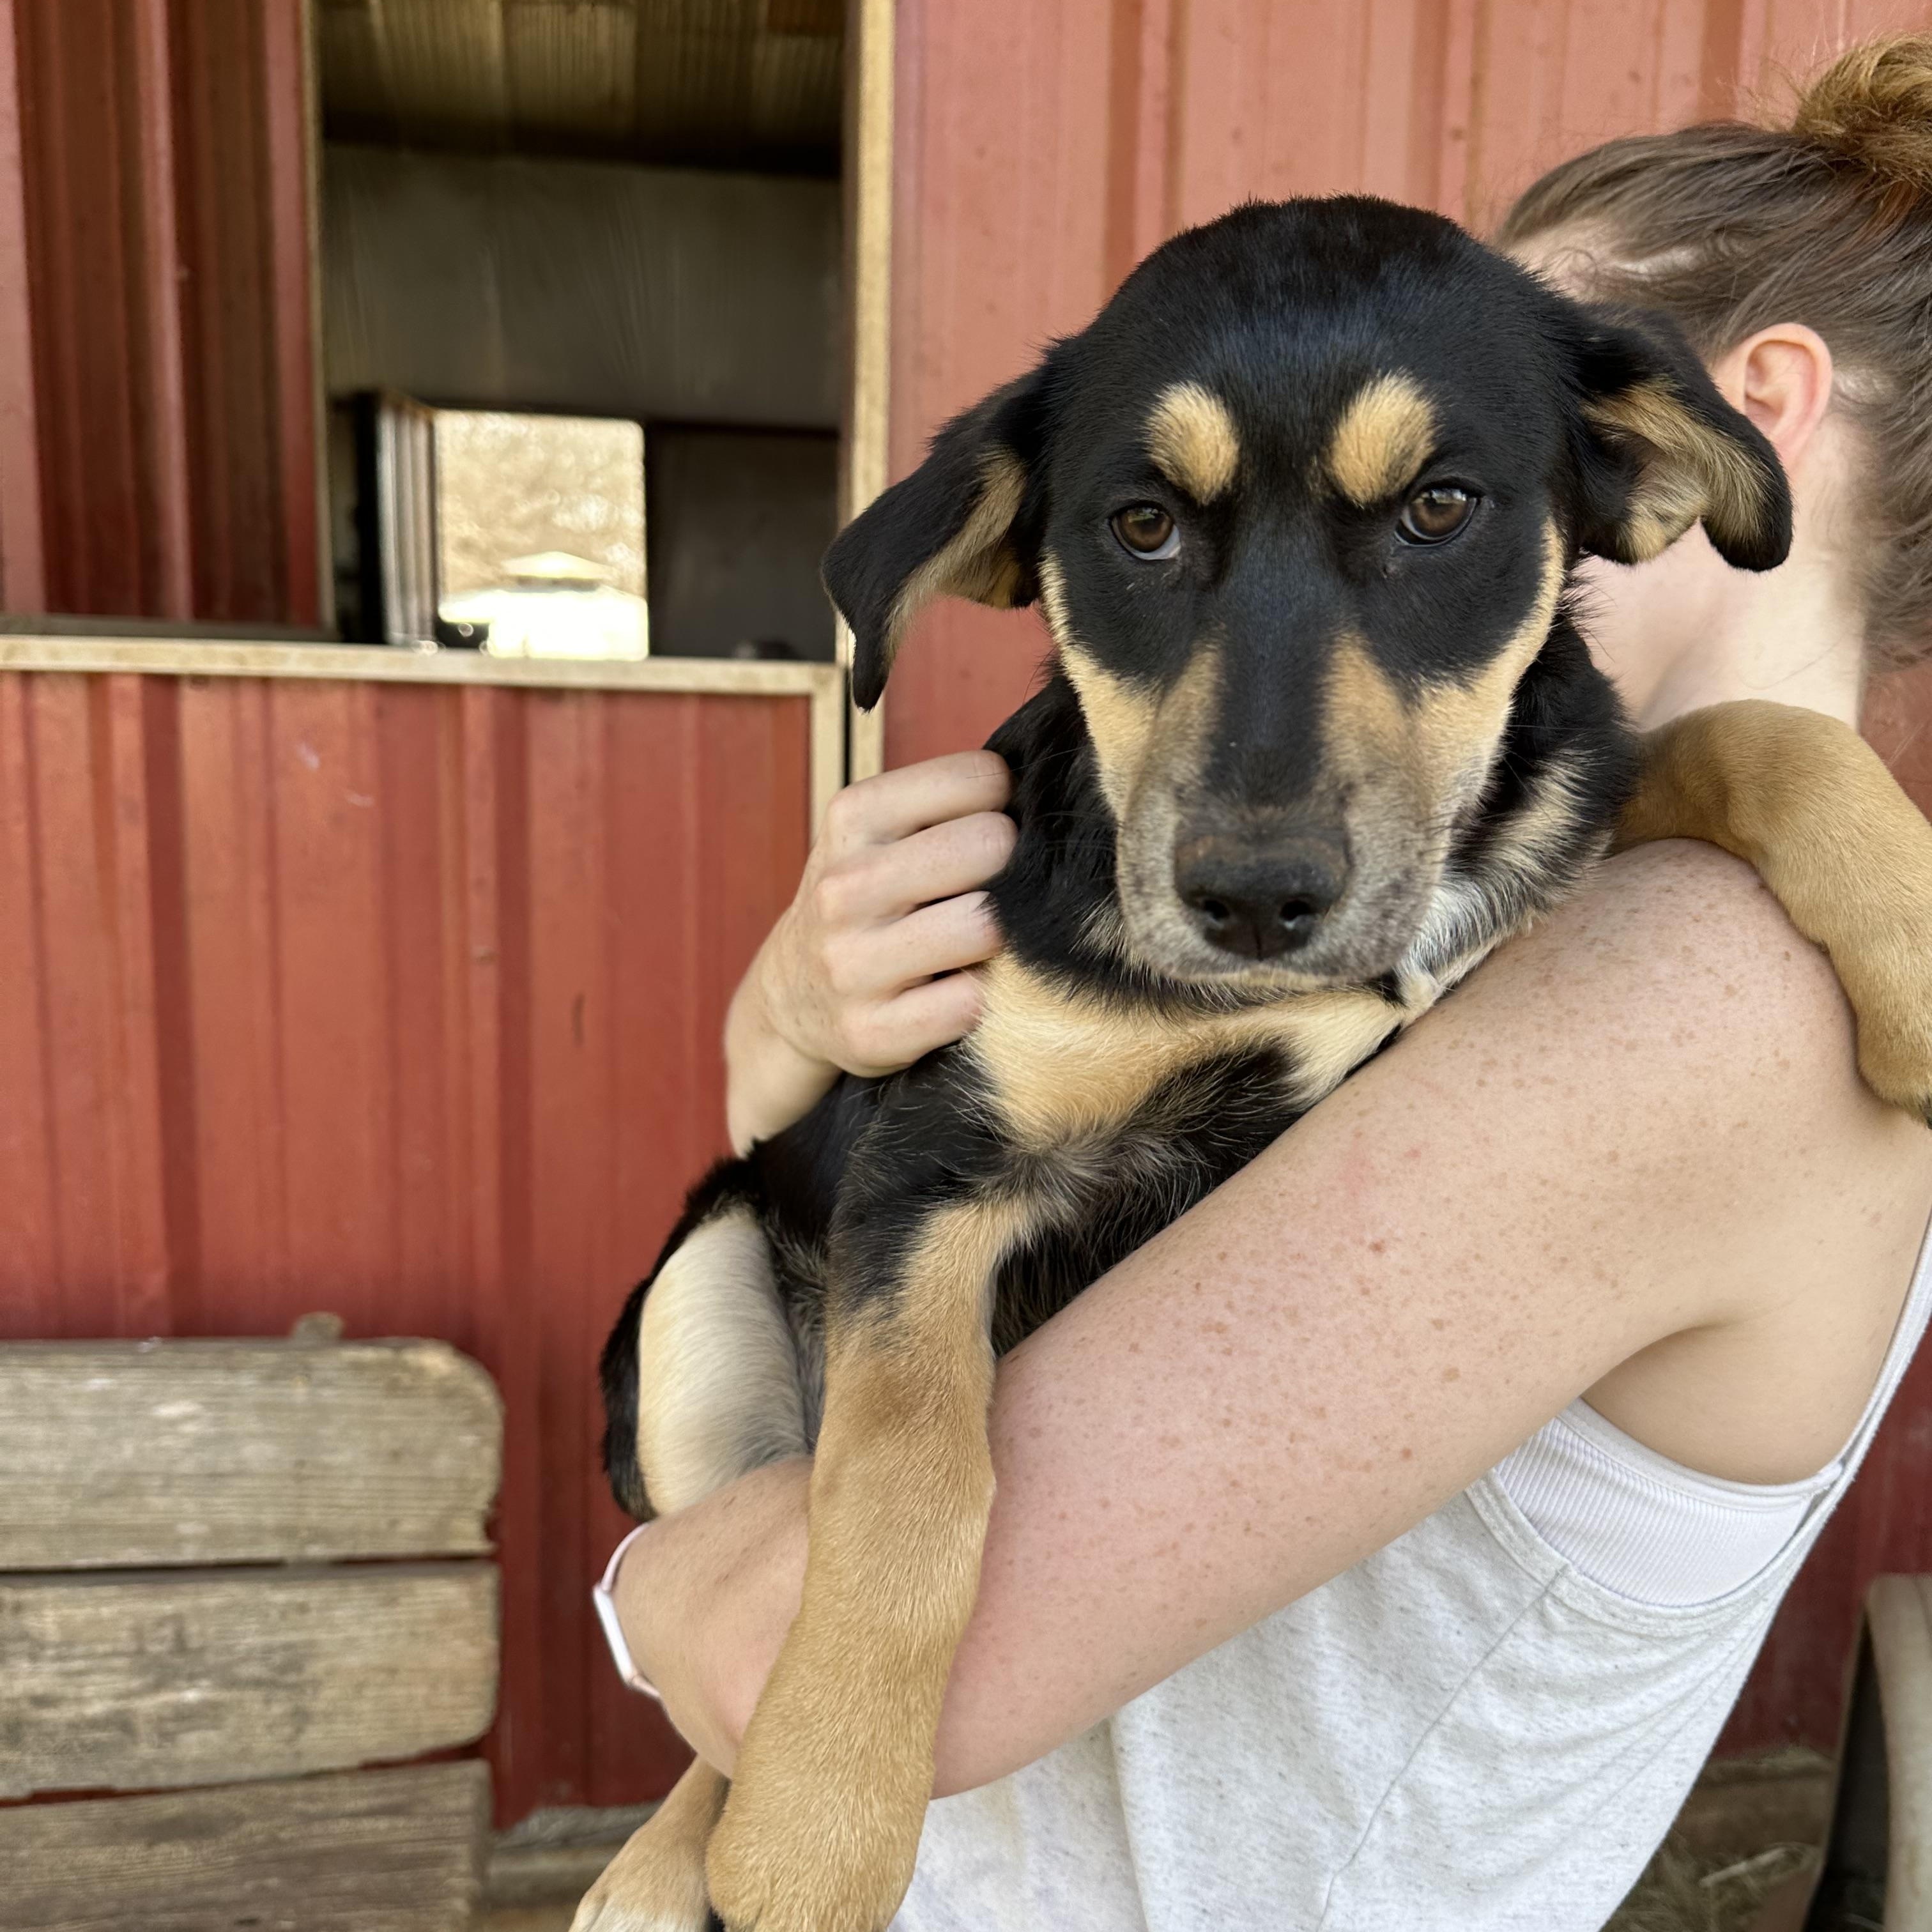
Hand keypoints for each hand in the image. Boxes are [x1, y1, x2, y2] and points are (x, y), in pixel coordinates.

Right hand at [725, 751, 1014, 1149]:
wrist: (794, 994)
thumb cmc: (867, 899)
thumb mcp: (879, 831)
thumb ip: (949, 802)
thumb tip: (1049, 790)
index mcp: (853, 817)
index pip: (978, 779)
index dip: (1005, 802)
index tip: (990, 828)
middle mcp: (845, 887)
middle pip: (990, 846)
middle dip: (1012, 866)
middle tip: (996, 888)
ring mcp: (852, 963)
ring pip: (986, 927)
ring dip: (1004, 936)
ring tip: (984, 938)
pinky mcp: (871, 1031)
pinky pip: (973, 1002)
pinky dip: (986, 996)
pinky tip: (966, 986)